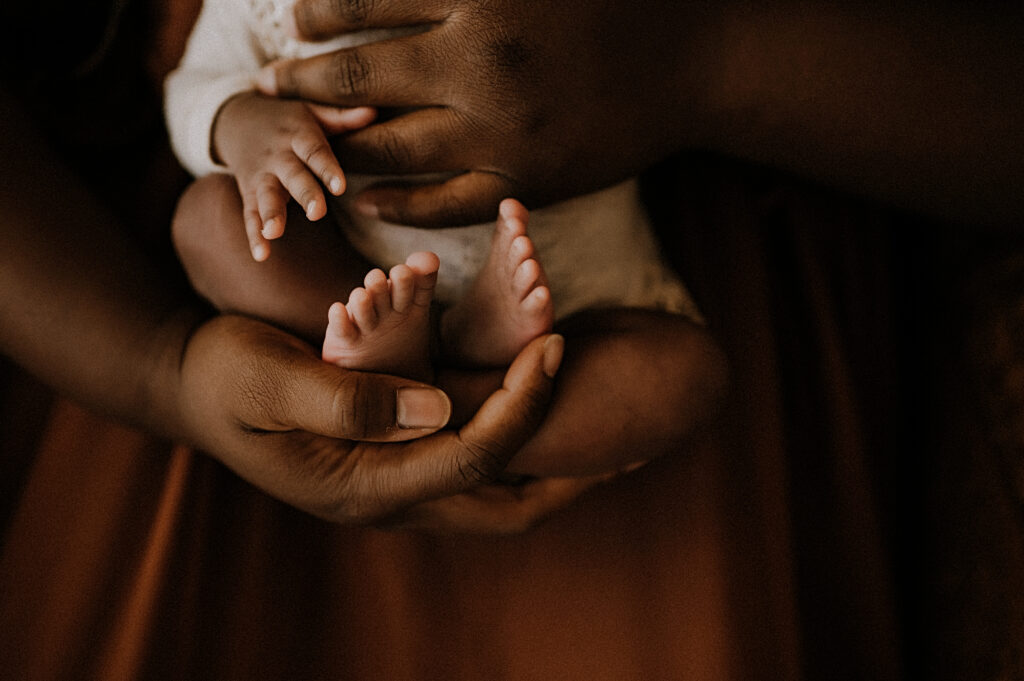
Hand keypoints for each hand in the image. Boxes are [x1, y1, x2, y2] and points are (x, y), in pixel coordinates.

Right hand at [178, 315, 596, 530]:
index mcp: (362, 484)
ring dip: (550, 467)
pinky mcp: (394, 457)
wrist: (190, 384)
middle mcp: (388, 496)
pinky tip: (542, 412)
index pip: (469, 456)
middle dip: (566, 477)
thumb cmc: (223, 376)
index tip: (554, 348)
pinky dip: (516, 446)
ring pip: (495, 493)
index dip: (520, 407)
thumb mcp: (268, 380)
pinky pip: (473, 465)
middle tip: (625, 442)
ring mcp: (393, 482)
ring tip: (609, 437)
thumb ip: (346, 399)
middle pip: (501, 506)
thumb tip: (438, 408)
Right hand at [213, 92, 374, 259]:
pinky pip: (249, 216)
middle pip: (292, 176)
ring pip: (266, 196)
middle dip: (304, 194)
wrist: (236, 118)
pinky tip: (262, 256)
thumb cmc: (289, 120)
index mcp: (299, 135)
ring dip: (270, 214)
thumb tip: (374, 111)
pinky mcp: (248, 193)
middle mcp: (278, 156)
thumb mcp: (313, 111)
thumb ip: (342, 117)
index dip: (327, 168)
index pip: (315, 151)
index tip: (340, 186)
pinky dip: (253, 236)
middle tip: (316, 212)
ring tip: (273, 233)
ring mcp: (261, 176)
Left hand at [259, 0, 711, 225]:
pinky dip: (399, 204)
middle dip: (302, 80)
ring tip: (306, 142)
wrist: (697, 60)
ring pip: (391, 148)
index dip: (312, 12)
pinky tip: (367, 198)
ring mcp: (504, 131)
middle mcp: (482, 63)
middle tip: (270, 84)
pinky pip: (444, 203)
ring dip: (338, 146)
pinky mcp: (528, 179)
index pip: (360, 1)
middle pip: (359, 77)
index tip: (291, 21)